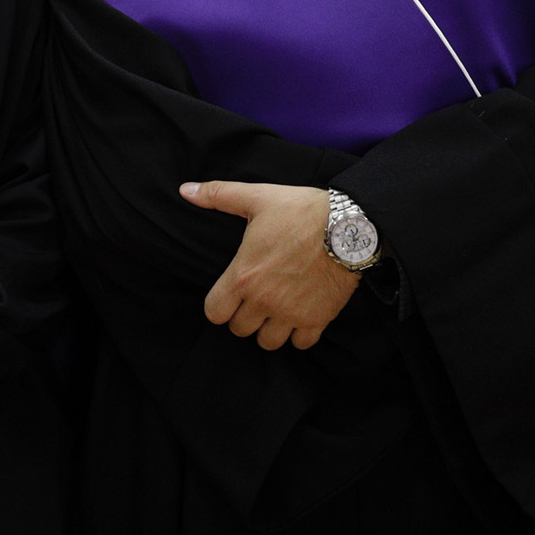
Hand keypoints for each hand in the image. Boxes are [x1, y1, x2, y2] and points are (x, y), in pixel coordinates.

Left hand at [181, 180, 359, 350]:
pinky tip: (299, 315)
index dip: (218, 306)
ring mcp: (292, 313)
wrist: (348, 226)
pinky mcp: (318, 319)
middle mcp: (264, 300)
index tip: (228, 296)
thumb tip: (186, 190)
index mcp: (244, 276)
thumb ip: (218, 195)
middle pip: (240, 329)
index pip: (214, 313)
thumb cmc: (301, 211)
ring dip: (268, 329)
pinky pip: (301, 344)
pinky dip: (299, 335)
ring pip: (269, 342)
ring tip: (274, 310)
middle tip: (253, 300)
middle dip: (243, 316)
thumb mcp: (257, 197)